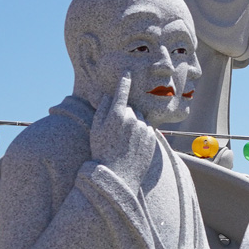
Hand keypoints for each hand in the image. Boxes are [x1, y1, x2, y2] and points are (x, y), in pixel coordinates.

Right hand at [90, 72, 156, 189]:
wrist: (118, 174)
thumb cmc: (102, 152)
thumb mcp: (96, 130)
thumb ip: (103, 110)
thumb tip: (109, 96)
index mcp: (117, 114)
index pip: (122, 92)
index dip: (124, 81)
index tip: (127, 73)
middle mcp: (133, 118)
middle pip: (131, 108)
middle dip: (125, 115)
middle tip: (117, 133)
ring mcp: (144, 127)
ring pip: (140, 118)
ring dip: (134, 124)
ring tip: (124, 141)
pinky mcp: (152, 136)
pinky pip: (147, 128)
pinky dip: (141, 132)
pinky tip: (133, 145)